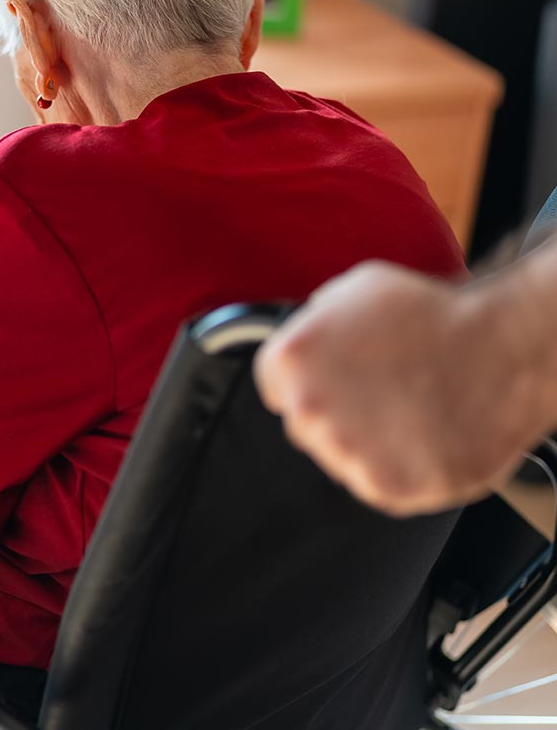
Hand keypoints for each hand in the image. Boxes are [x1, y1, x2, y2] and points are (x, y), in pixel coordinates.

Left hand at [255, 261, 544, 515]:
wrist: (505, 349)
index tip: (335, 380)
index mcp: (292, 360)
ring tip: (410, 412)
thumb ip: (313, 323)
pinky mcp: (388, 488)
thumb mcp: (354, 291)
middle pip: (305, 425)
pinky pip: (378, 485)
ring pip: (340, 458)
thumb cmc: (437, 316)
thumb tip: (304, 343)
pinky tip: (424, 437)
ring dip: (367, 443)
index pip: (273, 388)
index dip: (310, 381)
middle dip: (336, 412)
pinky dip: (399, 469)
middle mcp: (310, 410)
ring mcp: (347, 453)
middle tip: (383, 394)